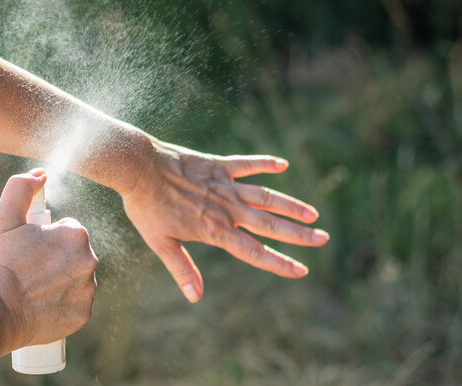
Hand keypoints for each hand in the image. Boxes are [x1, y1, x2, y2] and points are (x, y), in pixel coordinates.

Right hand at [0, 168, 97, 350]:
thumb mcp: (3, 218)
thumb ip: (21, 188)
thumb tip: (40, 173)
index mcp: (75, 234)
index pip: (67, 229)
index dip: (45, 238)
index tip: (28, 249)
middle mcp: (89, 261)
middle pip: (74, 254)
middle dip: (55, 258)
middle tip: (28, 269)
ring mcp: (87, 290)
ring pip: (77, 279)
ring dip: (61, 280)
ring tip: (33, 288)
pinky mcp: (82, 315)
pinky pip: (76, 304)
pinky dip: (62, 305)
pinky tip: (42, 305)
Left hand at [121, 140, 327, 302]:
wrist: (139, 168)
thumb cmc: (146, 207)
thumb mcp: (161, 243)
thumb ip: (181, 269)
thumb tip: (195, 297)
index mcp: (215, 230)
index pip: (255, 251)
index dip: (280, 263)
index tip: (302, 270)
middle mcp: (227, 208)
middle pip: (270, 224)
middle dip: (299, 234)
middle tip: (323, 239)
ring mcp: (225, 185)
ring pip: (266, 196)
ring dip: (291, 204)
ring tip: (313, 213)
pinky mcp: (218, 165)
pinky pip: (247, 164)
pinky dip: (265, 164)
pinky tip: (283, 164)